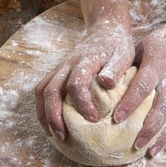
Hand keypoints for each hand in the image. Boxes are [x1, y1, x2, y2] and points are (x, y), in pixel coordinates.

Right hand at [35, 20, 134, 139]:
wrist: (106, 30)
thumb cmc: (117, 46)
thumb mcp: (123, 55)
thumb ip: (115, 69)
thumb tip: (106, 84)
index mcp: (85, 61)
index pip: (76, 84)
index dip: (82, 104)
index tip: (93, 120)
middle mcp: (67, 65)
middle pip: (51, 91)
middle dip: (54, 116)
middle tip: (63, 136)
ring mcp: (60, 68)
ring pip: (43, 91)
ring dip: (45, 114)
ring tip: (54, 134)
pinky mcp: (58, 72)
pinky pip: (43, 89)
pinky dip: (43, 107)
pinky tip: (51, 122)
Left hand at [113, 18, 165, 156]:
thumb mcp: (145, 45)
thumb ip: (132, 64)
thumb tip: (113, 82)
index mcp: (157, 66)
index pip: (142, 87)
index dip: (129, 104)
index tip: (116, 119)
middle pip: (160, 109)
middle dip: (148, 129)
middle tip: (136, 146)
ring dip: (163, 135)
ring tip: (152, 151)